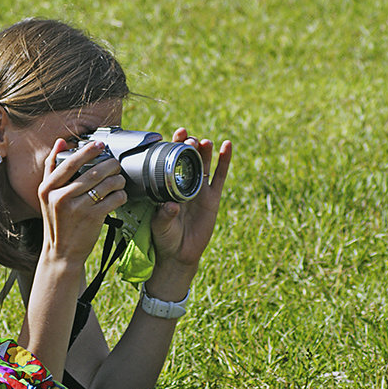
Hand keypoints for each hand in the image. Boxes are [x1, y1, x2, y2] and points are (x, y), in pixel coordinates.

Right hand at [37, 138, 127, 263]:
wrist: (62, 253)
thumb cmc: (57, 222)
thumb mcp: (47, 196)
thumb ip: (51, 169)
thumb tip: (60, 142)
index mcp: (47, 188)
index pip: (69, 162)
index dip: (87, 150)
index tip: (100, 144)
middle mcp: (60, 197)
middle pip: (94, 171)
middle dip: (111, 165)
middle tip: (116, 165)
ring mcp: (77, 208)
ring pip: (107, 183)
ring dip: (118, 180)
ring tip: (119, 181)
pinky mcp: (93, 218)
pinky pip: (114, 198)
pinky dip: (121, 195)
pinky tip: (119, 196)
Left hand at [149, 128, 231, 283]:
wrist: (180, 253)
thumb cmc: (165, 238)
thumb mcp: (160, 226)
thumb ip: (164, 216)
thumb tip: (171, 205)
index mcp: (167, 186)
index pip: (170, 161)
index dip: (173, 146)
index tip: (176, 134)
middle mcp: (183, 184)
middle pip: (187, 159)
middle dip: (189, 146)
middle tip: (189, 140)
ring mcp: (199, 189)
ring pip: (204, 164)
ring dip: (204, 151)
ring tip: (205, 142)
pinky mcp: (213, 198)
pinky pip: (220, 177)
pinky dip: (224, 160)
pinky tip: (227, 145)